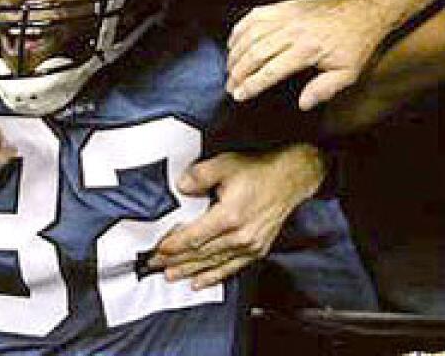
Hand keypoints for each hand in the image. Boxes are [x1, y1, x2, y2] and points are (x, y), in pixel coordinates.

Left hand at [148, 145, 324, 289]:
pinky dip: (214, 276)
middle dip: (175, 261)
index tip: (156, 249)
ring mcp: (250, 245)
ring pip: (213, 263)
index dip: (172, 246)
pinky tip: (201, 282)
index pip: (193, 237)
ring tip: (171, 276)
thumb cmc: (260, 170)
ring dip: (190, 271)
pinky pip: (231, 268)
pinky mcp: (257, 249)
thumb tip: (181, 188)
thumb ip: (199, 175)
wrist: (291, 178)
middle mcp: (240, 236)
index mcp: (229, 216)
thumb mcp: (225, 163)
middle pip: (200, 254)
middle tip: (154, 265)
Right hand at [227, 0, 395, 108]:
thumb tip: (304, 103)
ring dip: (235, 53)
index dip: (251, 85)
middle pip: (254, 54)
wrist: (361, 11)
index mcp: (306, 50)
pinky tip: (234, 40)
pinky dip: (239, 29)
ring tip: (230, 67)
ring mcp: (285, 17)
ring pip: (249, 35)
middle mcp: (292, 32)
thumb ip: (324, 89)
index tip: (240, 94)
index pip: (270, 72)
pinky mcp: (283, 7)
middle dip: (237, 73)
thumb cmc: (354, 40)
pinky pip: (253, 17)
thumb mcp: (347, 72)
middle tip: (231, 85)